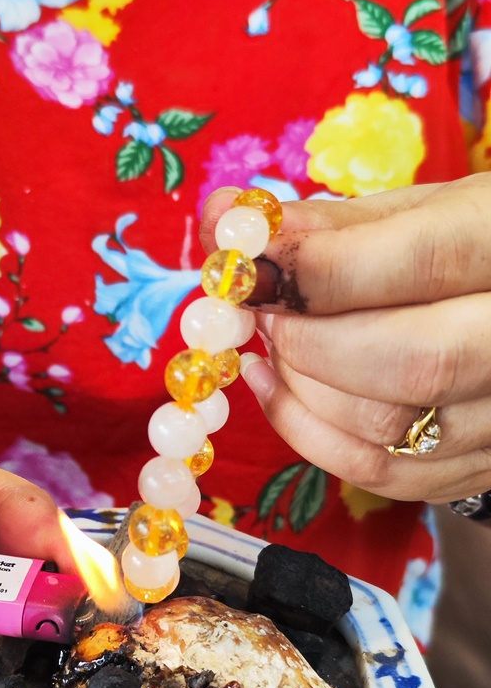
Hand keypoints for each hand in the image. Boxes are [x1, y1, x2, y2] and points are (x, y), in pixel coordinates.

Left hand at [199, 174, 490, 503]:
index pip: (421, 262)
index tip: (253, 268)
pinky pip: (383, 474)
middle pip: (410, 363)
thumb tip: (222, 219)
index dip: (317, 271)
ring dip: (301, 388)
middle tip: (264, 314)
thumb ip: (327, 225)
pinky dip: (310, 434)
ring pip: (387, 427)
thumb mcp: (422, 213)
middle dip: (307, 341)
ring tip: (277, 345)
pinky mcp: (483, 466)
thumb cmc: (471, 251)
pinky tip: (281, 389)